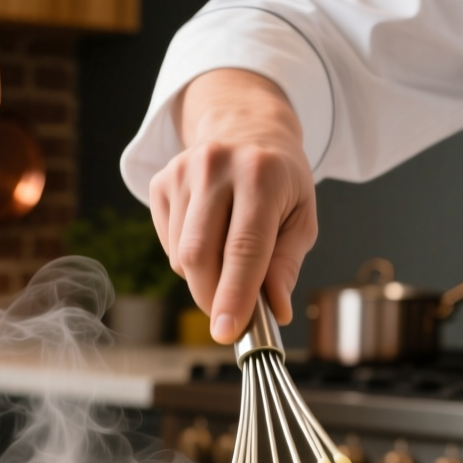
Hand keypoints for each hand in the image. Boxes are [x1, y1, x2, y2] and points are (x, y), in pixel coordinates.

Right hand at [149, 69, 317, 342]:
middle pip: (202, 254)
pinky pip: (169, 245)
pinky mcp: (161, 181)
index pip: (244, 247)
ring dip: (204, 279)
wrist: (246, 131)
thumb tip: (274, 310)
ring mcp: (183, 171)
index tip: (227, 332)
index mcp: (261, 174)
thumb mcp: (302, 218)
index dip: (234, 295)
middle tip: (230, 317)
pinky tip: (210, 239)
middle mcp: (216, 167)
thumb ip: (287, 265)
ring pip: (182, 256)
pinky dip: (189, 260)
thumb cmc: (280, 183)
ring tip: (229, 262)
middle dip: (213, 298)